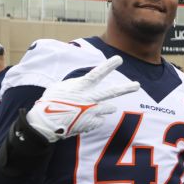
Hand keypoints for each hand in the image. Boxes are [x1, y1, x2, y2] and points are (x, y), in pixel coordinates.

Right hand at [25, 55, 140, 142]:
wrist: (45, 124)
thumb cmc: (50, 102)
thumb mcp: (60, 87)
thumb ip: (75, 84)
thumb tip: (85, 84)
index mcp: (80, 87)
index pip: (97, 74)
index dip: (108, 66)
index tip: (119, 59)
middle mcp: (89, 99)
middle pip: (112, 92)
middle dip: (126, 88)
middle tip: (137, 85)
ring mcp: (92, 112)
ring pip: (108, 108)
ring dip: (106, 107)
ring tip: (96, 107)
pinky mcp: (92, 124)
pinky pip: (99, 120)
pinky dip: (93, 118)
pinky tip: (82, 118)